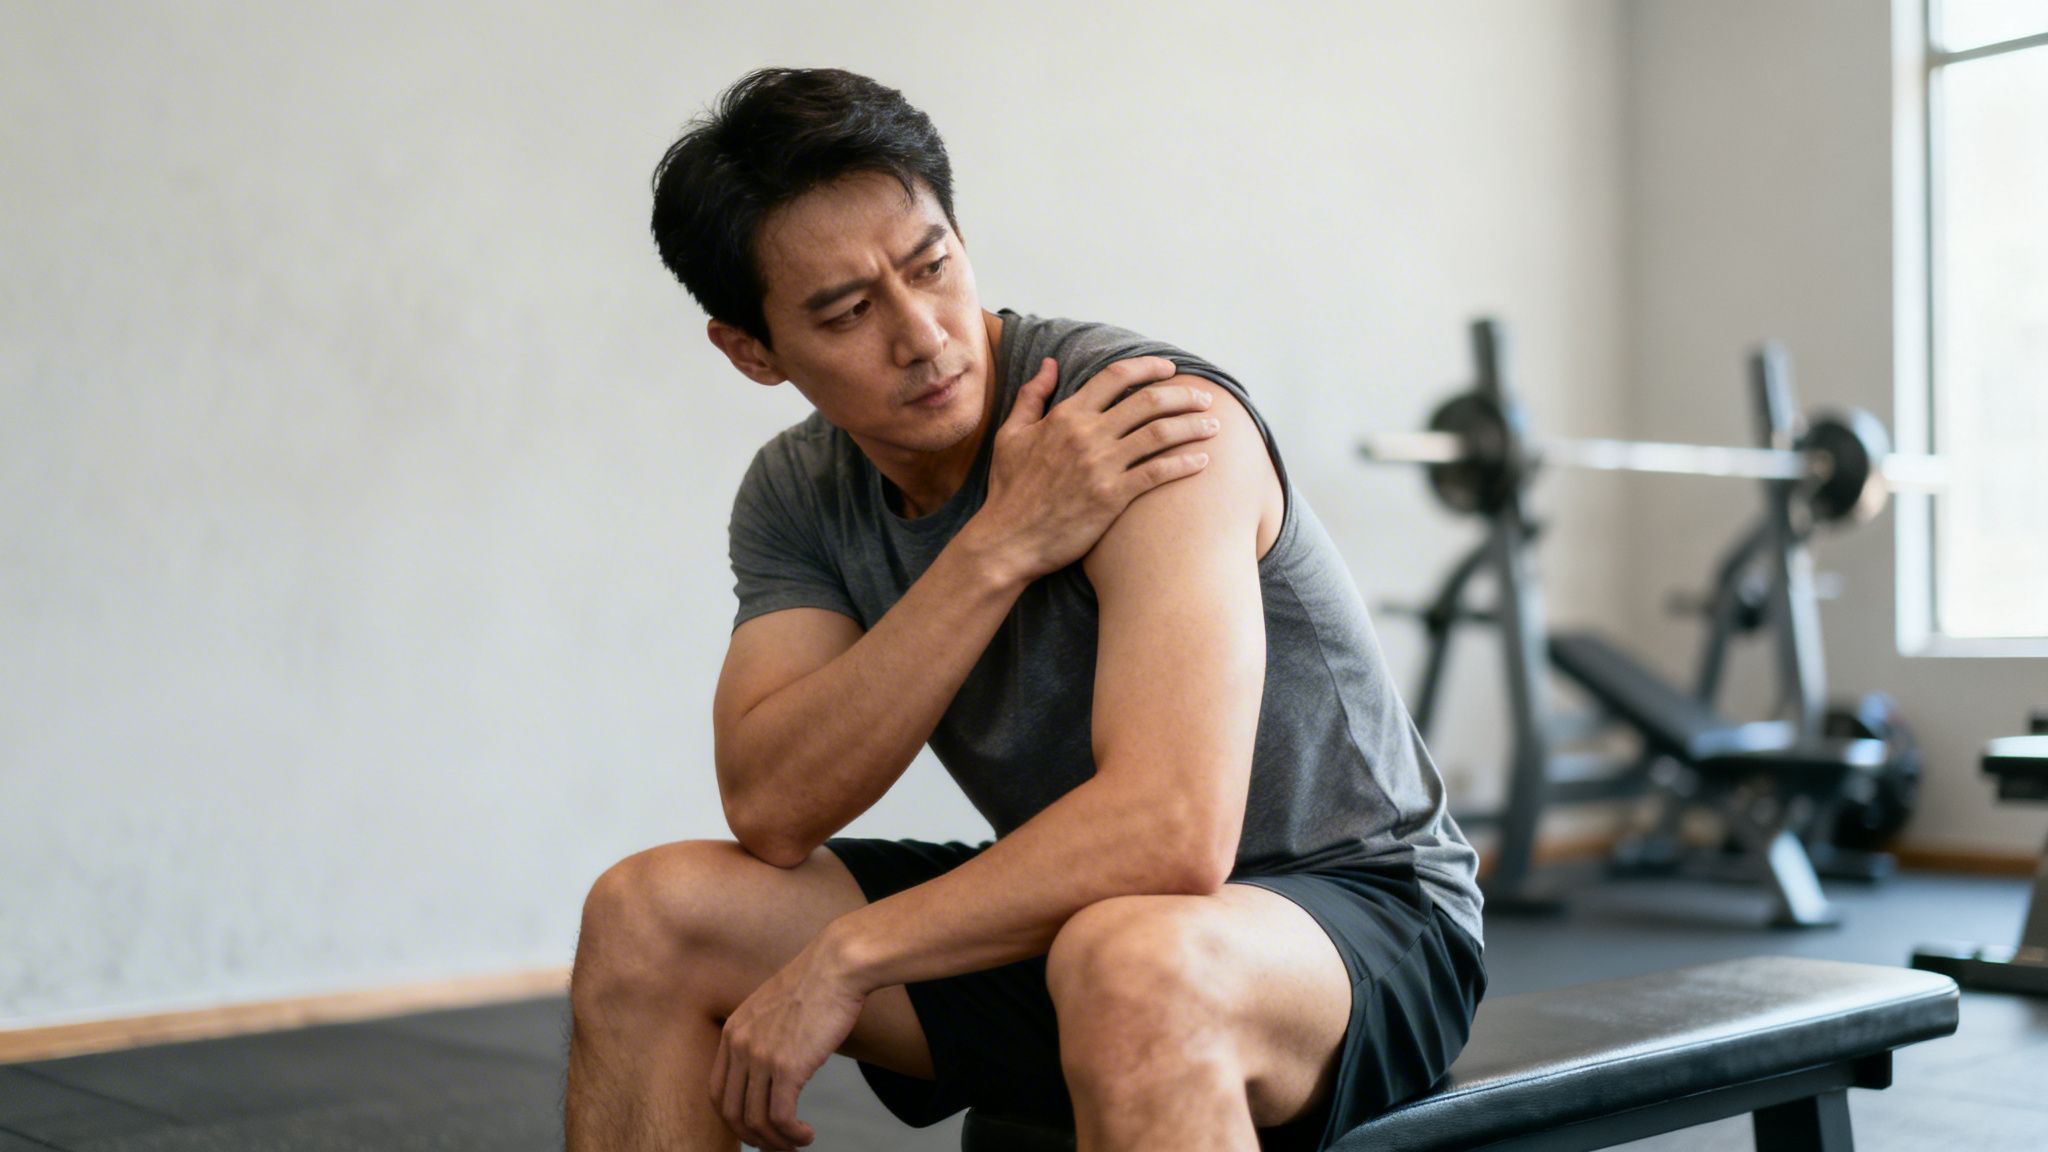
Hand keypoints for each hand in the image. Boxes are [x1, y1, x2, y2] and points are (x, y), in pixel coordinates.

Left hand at [710, 940, 865, 1149]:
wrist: (837, 965)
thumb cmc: (816, 984)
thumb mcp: (773, 1008)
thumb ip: (763, 1036)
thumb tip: (774, 1070)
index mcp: (733, 1031)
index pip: (718, 1092)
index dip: (734, 1119)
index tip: (756, 1129)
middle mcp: (740, 1045)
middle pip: (731, 1113)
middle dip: (753, 1137)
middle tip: (776, 1146)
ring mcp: (761, 1056)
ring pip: (757, 1120)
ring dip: (777, 1142)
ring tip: (796, 1144)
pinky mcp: (788, 1067)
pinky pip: (782, 1118)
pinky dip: (793, 1135)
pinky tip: (807, 1134)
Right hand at [977, 355, 1218, 581]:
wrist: (1008, 540)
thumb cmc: (1009, 490)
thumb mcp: (1011, 435)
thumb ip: (1032, 396)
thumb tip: (1049, 364)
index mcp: (1066, 415)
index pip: (1116, 376)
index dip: (1148, 367)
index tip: (1170, 369)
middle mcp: (1087, 434)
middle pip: (1148, 401)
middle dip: (1184, 396)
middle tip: (1205, 399)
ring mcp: (1101, 465)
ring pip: (1160, 433)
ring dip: (1193, 426)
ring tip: (1213, 426)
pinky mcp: (1112, 497)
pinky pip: (1158, 472)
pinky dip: (1185, 463)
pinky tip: (1202, 461)